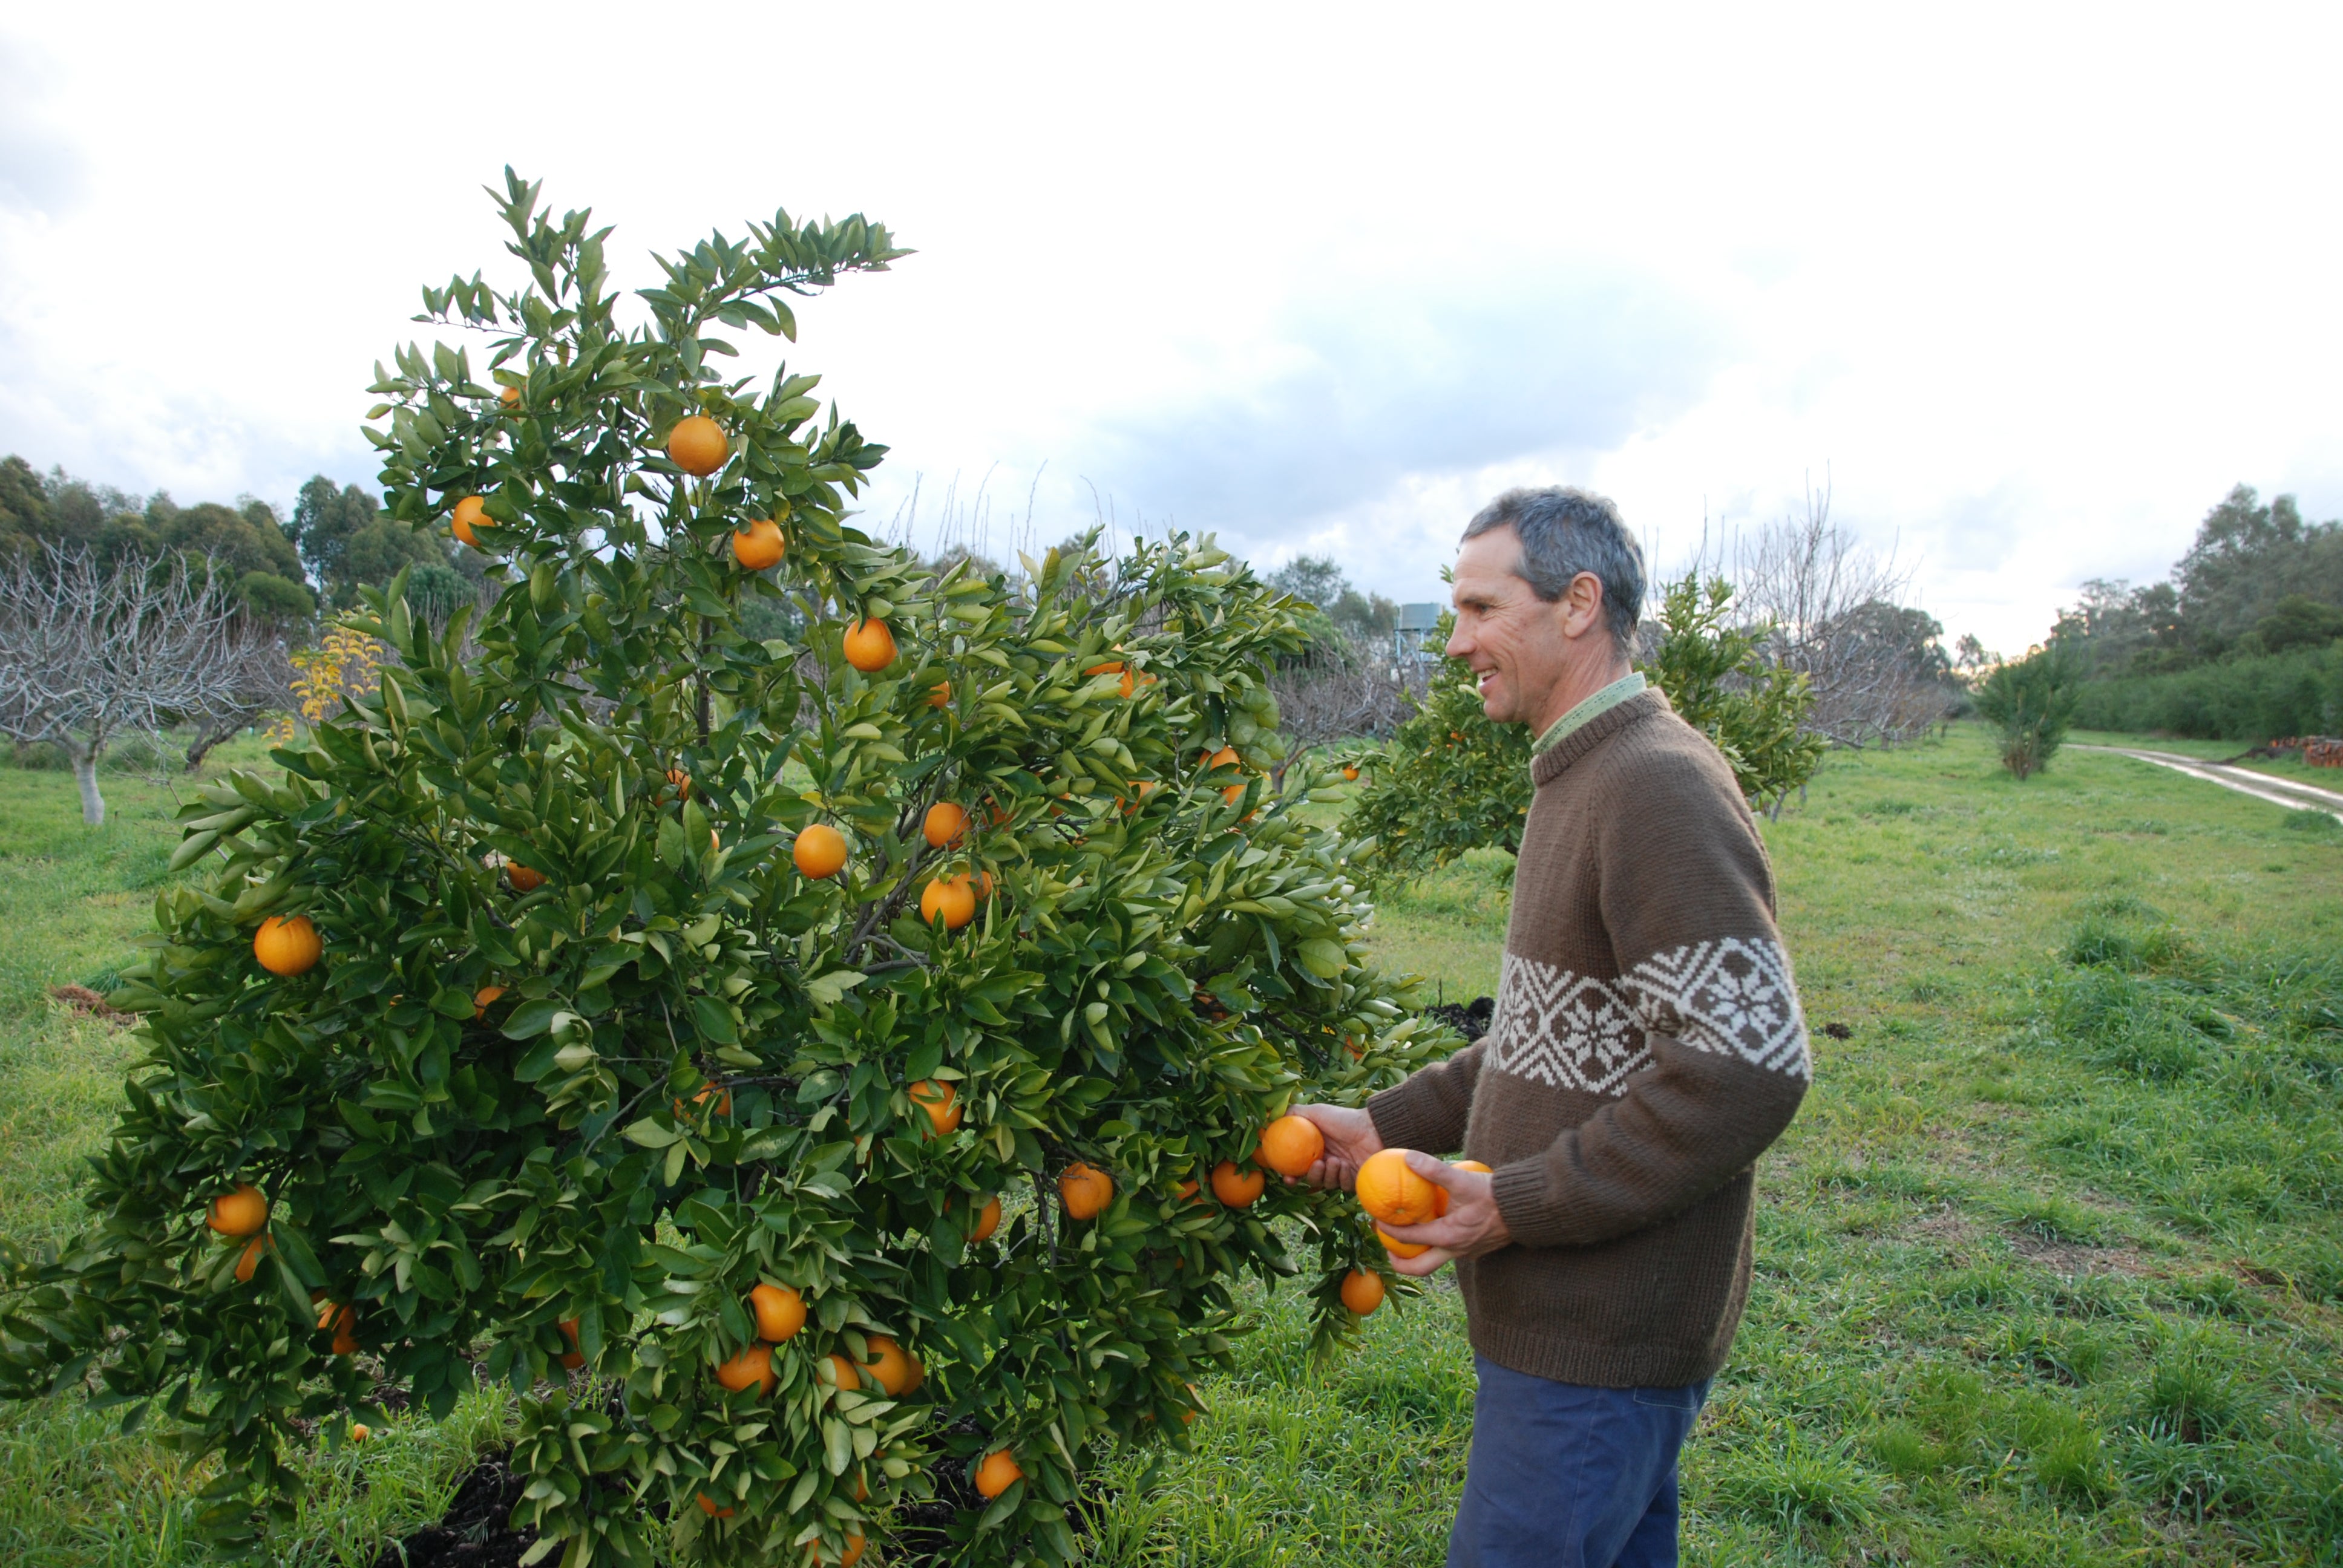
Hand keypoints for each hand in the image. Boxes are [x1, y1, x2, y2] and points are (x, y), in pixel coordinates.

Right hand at [1289, 1103, 1381, 1191]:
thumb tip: (1270, 1119)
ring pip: (1325, 1184)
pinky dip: (1341, 1176)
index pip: (1297, 1165)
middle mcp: (1326, 1160)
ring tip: (1335, 1161)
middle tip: (1314, 1167)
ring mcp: (1339, 1171)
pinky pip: (1341, 1186)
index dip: (1289, 1174)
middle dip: (1308, 1178)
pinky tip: (1346, 1165)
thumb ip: (1294, 1114)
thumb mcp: (1317, 1112)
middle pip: (1310, 1178)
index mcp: (1315, 1148)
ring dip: (1327, 1174)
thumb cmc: (1345, 1119)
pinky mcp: (1353, 1180)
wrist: (1374, 1129)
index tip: (1286, 1177)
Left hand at [1381, 1152, 1511, 1277]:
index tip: (1376, 1221)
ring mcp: (1466, 1252)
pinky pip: (1449, 1253)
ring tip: (1406, 1241)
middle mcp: (1455, 1250)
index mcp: (1447, 1236)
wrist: (1524, 1207)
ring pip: (1435, 1261)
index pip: (1408, 1239)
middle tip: (1386, 1249)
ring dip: (1418, 1255)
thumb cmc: (1492, 1194)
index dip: (1388, 1231)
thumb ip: (1434, 1170)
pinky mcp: (1476, 1249)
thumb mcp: (1461, 1179)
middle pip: (1419, 1268)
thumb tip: (1408, 1158)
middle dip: (1399, 1263)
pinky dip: (1436, 1247)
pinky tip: (1434, 1228)